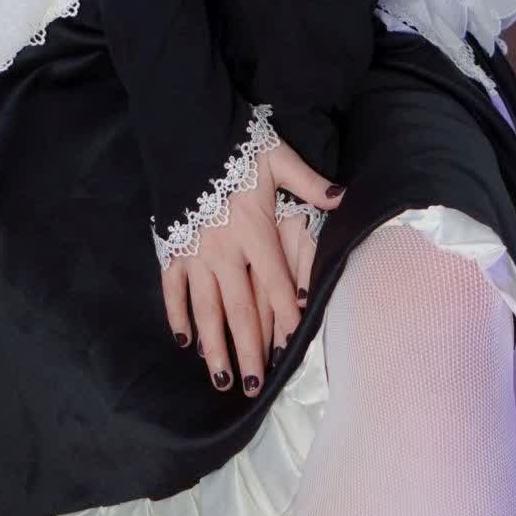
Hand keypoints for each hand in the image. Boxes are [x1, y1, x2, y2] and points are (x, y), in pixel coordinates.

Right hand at [160, 137, 345, 396]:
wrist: (186, 129)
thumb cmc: (236, 145)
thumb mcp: (278, 157)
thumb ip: (309, 182)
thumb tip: (343, 196)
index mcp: (255, 231)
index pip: (276, 283)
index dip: (287, 315)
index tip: (293, 346)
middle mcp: (225, 250)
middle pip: (240, 308)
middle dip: (248, 350)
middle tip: (254, 386)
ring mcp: (195, 252)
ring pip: (205, 309)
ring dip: (214, 346)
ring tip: (221, 379)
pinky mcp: (172, 248)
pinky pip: (173, 289)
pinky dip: (177, 315)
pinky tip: (185, 342)